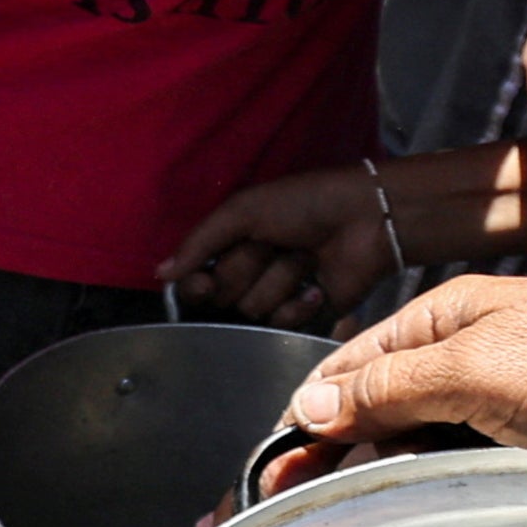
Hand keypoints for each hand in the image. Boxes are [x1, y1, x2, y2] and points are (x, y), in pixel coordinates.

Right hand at [166, 164, 398, 334]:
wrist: (366, 218)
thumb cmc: (306, 203)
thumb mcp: (244, 210)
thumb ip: (199, 242)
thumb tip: (160, 273)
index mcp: (232, 243)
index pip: (194, 280)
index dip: (196, 285)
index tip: (202, 282)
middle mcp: (250, 270)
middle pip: (223, 295)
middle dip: (246, 271)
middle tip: (273, 246)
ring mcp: (278, 293)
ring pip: (253, 310)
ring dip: (278, 281)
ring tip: (305, 258)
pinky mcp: (305, 314)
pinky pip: (283, 324)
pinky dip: (299, 303)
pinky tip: (318, 283)